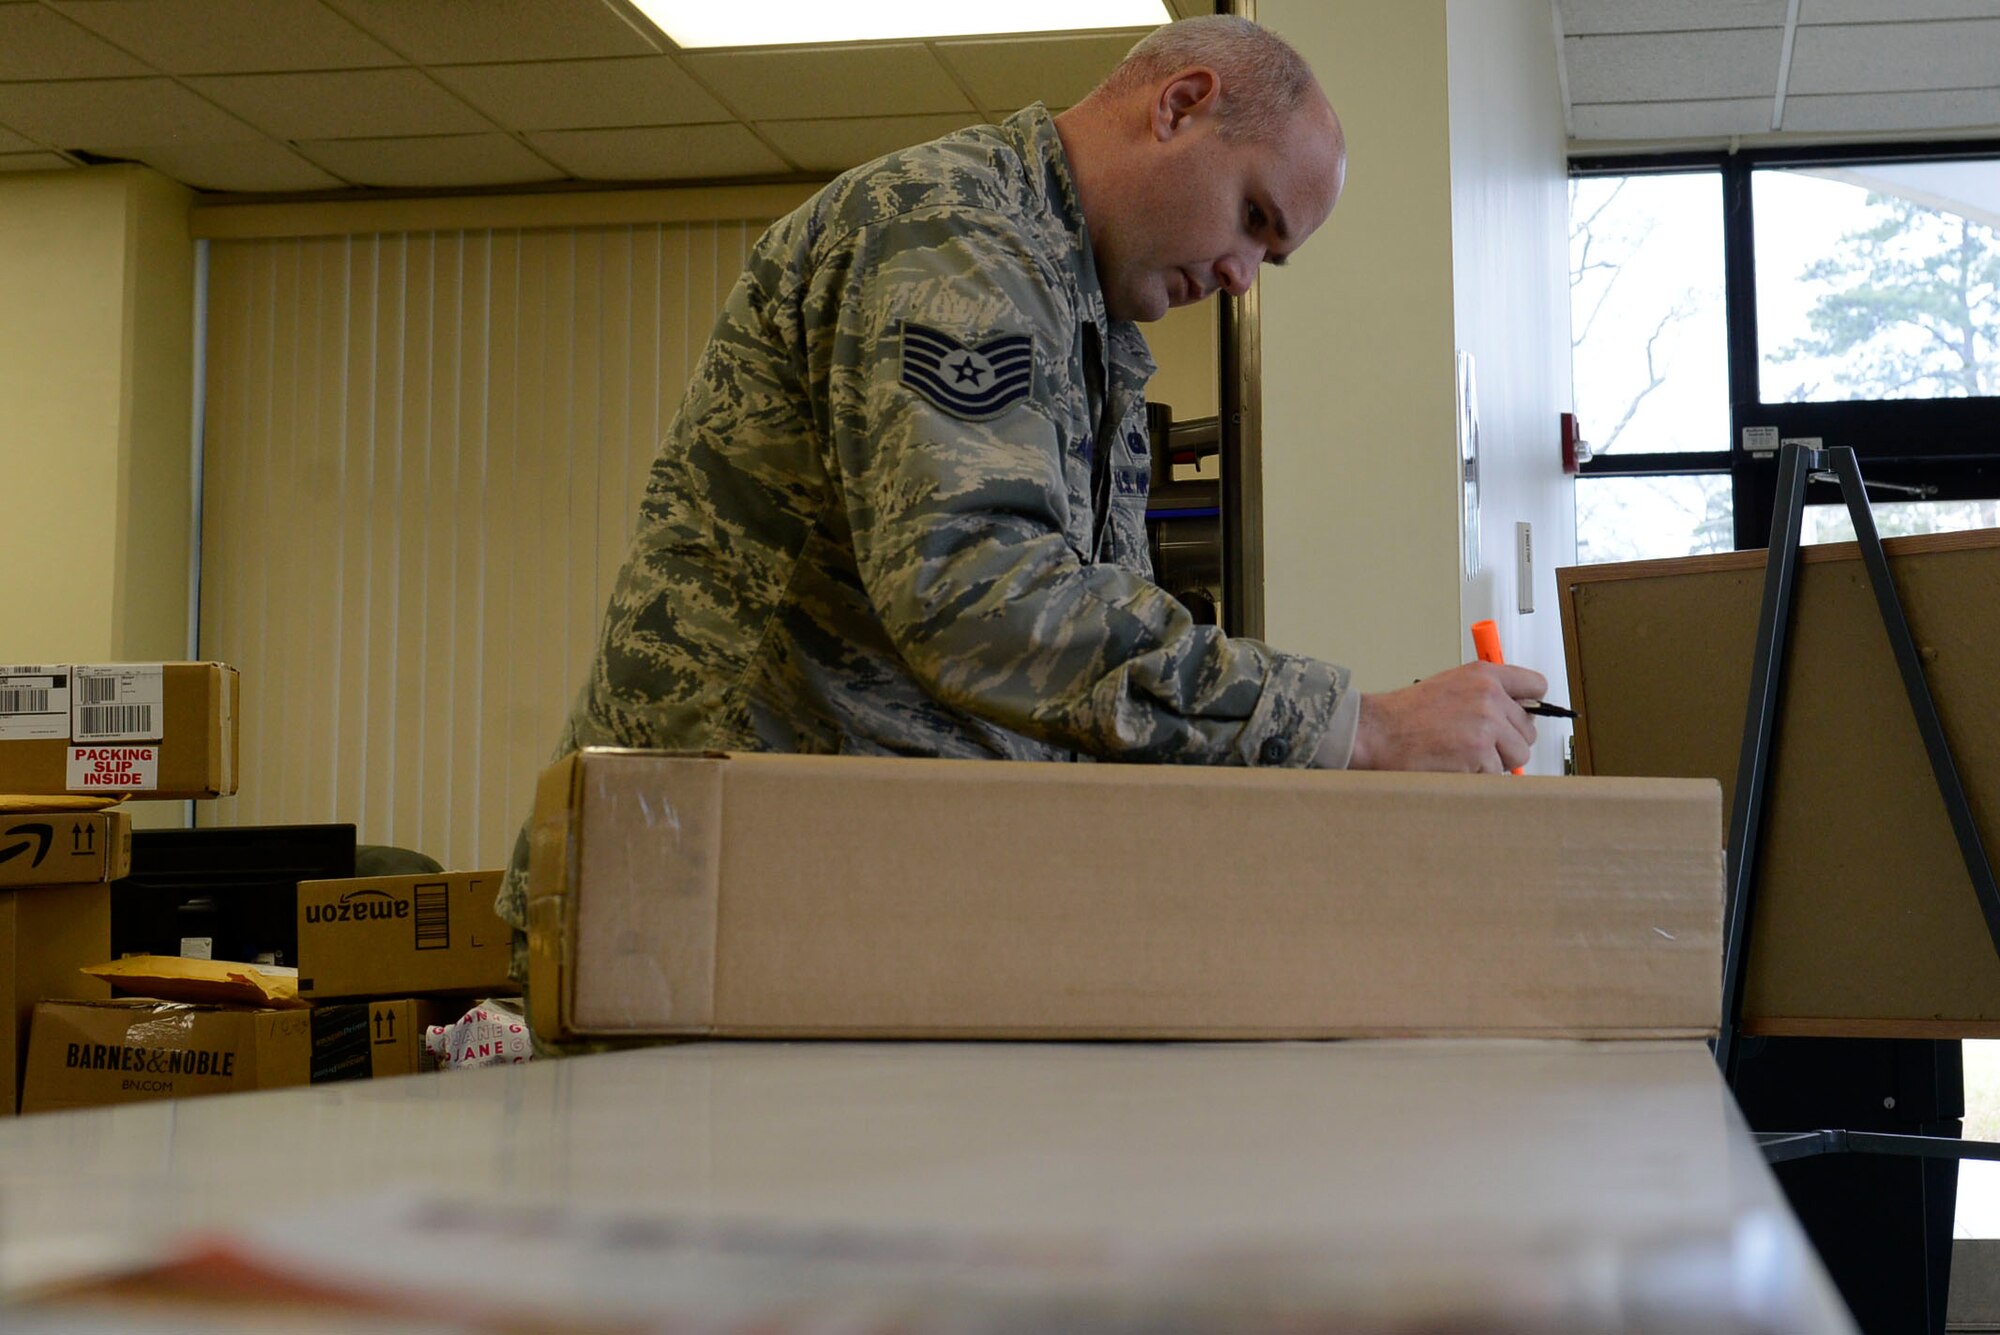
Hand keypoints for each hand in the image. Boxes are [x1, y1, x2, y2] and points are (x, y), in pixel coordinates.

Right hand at [1349, 661, 1547, 773]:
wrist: (1377, 731)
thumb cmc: (1406, 714)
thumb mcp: (1450, 686)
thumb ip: (1484, 695)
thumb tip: (1513, 715)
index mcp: (1484, 675)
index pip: (1535, 685)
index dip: (1530, 706)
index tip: (1522, 716)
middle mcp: (1490, 696)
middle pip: (1528, 730)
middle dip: (1507, 743)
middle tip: (1476, 744)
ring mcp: (1486, 724)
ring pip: (1517, 756)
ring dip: (1495, 762)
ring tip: (1463, 754)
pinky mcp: (1479, 753)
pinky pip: (1495, 774)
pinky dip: (1477, 775)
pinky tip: (1453, 763)